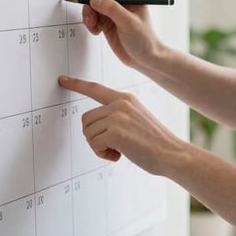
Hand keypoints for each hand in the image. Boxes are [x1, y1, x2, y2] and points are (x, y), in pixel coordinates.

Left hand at [57, 75, 182, 174]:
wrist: (172, 154)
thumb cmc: (155, 142)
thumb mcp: (136, 119)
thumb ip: (117, 115)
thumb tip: (93, 126)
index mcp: (125, 98)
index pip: (95, 89)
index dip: (77, 85)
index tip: (63, 80)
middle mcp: (120, 103)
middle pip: (86, 119)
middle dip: (94, 137)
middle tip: (113, 146)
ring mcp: (118, 116)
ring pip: (88, 133)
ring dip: (98, 147)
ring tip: (119, 150)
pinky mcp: (116, 132)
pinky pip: (94, 144)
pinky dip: (102, 154)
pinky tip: (118, 155)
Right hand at [79, 0, 160, 68]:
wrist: (144, 58)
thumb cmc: (144, 40)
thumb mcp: (129, 23)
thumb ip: (112, 9)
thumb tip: (95, 0)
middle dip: (91, 3)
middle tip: (90, 17)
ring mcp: (114, 8)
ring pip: (93, 3)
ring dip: (89, 14)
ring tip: (93, 27)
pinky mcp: (107, 19)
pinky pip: (92, 14)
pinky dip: (90, 22)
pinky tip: (96, 31)